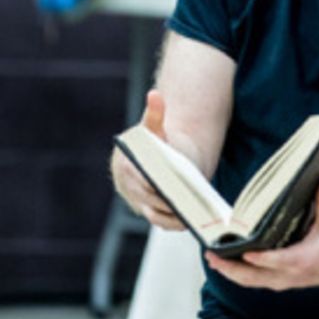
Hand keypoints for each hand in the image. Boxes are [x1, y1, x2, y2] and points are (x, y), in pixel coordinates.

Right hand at [110, 90, 184, 230]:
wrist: (158, 160)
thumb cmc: (157, 143)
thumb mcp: (155, 128)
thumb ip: (155, 113)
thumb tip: (155, 95)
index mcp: (126, 166)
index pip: (139, 177)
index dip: (154, 182)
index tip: (169, 183)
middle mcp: (129, 187)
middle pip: (149, 197)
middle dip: (167, 199)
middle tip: (186, 200)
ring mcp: (138, 202)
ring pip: (154, 214)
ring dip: (172, 216)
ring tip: (192, 213)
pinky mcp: (149, 213)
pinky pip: (161, 222)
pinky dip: (174, 223)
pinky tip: (191, 221)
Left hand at [205, 177, 318, 289]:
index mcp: (301, 259)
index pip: (277, 260)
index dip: (260, 258)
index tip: (245, 253)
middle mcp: (289, 274)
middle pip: (254, 276)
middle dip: (230, 267)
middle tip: (212, 256)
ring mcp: (282, 281)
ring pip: (250, 281)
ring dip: (229, 271)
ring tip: (212, 259)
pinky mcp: (278, 282)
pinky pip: (253, 281)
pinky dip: (237, 274)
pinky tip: (225, 264)